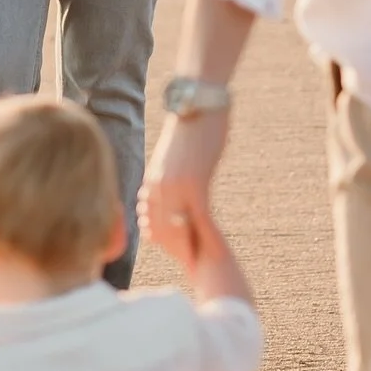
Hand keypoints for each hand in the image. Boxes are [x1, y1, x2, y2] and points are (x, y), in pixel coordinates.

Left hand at [138, 110, 228, 266]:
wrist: (197, 102)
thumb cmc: (190, 127)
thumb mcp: (173, 157)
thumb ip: (169, 177)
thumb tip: (173, 190)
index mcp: (151, 182)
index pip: (152, 223)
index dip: (165, 243)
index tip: (178, 258)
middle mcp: (158, 188)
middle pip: (163, 231)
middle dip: (179, 252)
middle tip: (193, 268)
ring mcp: (175, 186)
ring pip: (179, 229)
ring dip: (193, 250)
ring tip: (206, 266)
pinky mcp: (195, 182)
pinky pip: (200, 217)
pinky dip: (208, 236)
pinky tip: (218, 249)